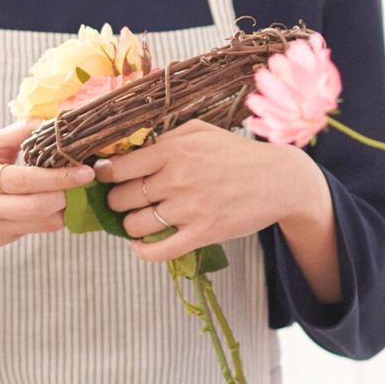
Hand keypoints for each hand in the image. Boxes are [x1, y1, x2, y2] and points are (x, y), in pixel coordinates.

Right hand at [0, 121, 92, 248]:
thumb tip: (51, 119)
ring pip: (41, 224)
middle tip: (77, 180)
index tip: (85, 171)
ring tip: (62, 190)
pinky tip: (40, 202)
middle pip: (36, 208)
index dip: (59, 177)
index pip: (25, 180)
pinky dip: (45, 217)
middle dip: (64, 195)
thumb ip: (17, 133)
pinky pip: (33, 231)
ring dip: (61, 208)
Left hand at [99, 120, 330, 261]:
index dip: (105, 175)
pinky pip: (159, 251)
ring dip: (129, 225)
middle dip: (116, 201)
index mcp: (173, 151)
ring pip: (135, 225)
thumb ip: (164, 138)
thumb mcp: (200, 132)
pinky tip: (140, 245)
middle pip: (122, 198)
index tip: (105, 178)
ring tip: (136, 220)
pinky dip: (142, 251)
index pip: (118, 168)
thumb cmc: (237, 153)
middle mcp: (178, 179)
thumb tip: (126, 149)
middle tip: (123, 200)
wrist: (279, 180)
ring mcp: (190, 209)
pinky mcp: (203, 233)